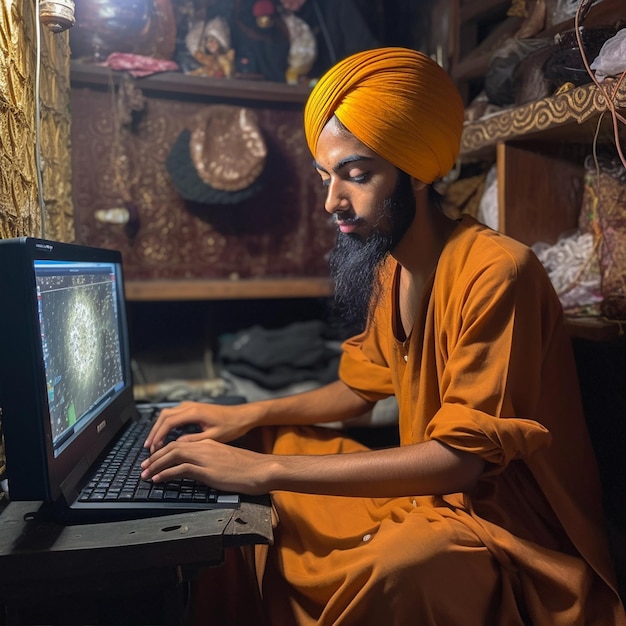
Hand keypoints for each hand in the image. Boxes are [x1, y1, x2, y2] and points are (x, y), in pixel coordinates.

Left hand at [140, 438, 268, 494]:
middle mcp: (204, 447)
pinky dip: (166, 473)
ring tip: (145, 474)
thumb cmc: (248, 467)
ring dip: (156, 465)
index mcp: (209, 443)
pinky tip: (158, 479)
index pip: (180, 443)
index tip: (154, 459)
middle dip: (155, 457)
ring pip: (173, 455)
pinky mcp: (207, 470)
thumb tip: (199, 468)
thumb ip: (211, 460)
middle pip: (172, 447)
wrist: (261, 470)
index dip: (164, 450)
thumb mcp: (226, 459)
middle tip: (143, 467)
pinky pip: (181, 469)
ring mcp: (205, 458)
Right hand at [143, 401, 253, 452]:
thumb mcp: (214, 436)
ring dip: (159, 427)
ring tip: (153, 443)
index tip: (152, 448)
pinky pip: (174, 414)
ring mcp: (191, 406)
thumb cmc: (232, 426)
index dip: (158, 435)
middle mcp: (190, 406)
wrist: (242, 416)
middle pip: (164, 416)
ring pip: (167, 414)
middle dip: (154, 432)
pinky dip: (166, 424)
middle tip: (148, 448)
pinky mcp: (193, 408)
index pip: (169, 422)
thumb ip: (194, 440)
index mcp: (194, 412)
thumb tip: (177, 445)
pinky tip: (165, 435)